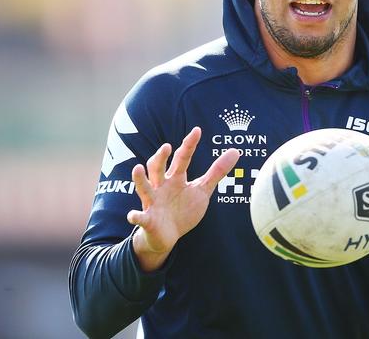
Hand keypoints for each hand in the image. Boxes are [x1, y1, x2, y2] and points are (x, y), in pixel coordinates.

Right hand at [127, 127, 239, 270]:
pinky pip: (140, 217)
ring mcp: (153, 202)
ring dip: (140, 179)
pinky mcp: (148, 220)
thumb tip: (235, 151)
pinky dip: (136, 217)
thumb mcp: (202, 190)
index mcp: (176, 178)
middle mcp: (162, 186)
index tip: (197, 131)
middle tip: (167, 147)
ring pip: (144, 187)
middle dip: (161, 157)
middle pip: (158, 168)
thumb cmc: (183, 209)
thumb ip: (216, 172)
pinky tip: (133, 216)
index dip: (189, 144)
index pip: (182, 158)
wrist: (167, 236)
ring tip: (138, 168)